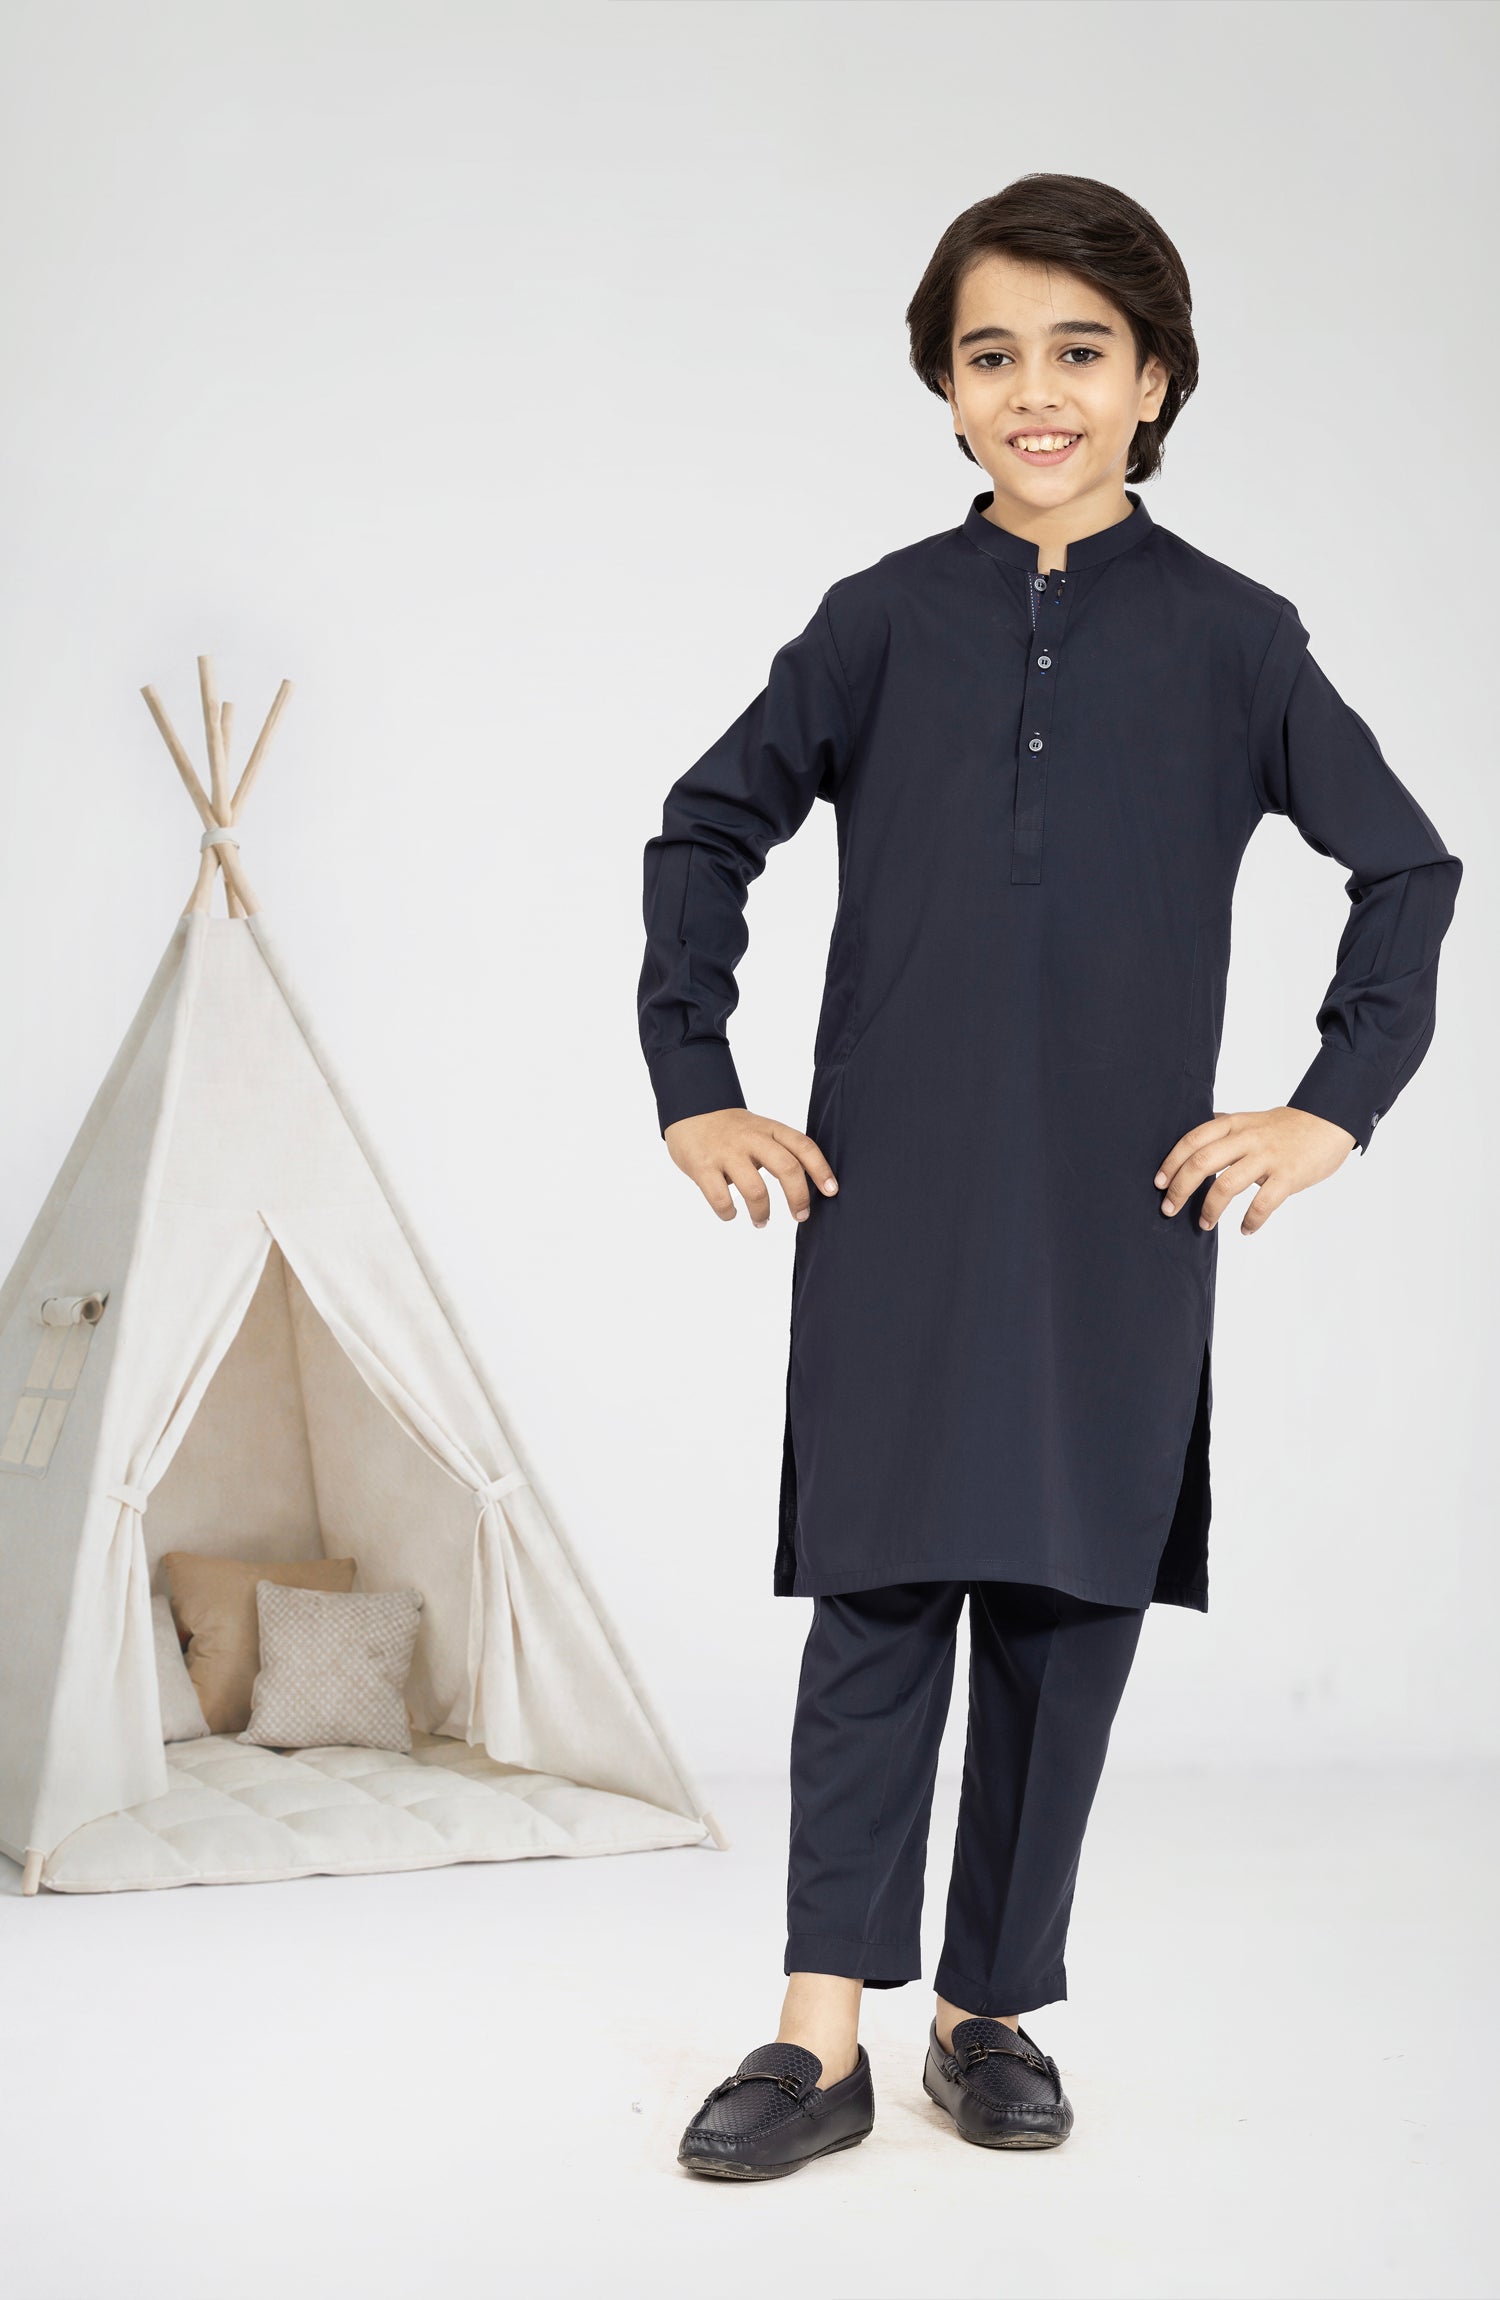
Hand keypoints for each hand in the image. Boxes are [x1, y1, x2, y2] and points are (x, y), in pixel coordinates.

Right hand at [664, 1107, 838, 1227]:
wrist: (688, 1108)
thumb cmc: (729, 1128)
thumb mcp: (758, 1130)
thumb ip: (778, 1150)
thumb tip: (805, 1185)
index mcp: (769, 1129)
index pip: (803, 1146)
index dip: (821, 1170)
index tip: (832, 1191)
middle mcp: (751, 1139)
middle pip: (787, 1168)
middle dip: (799, 1197)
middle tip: (801, 1216)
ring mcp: (726, 1152)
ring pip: (755, 1190)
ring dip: (763, 1213)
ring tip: (761, 1221)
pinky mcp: (702, 1166)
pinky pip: (720, 1198)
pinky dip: (729, 1213)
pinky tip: (730, 1213)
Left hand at [1154, 1106, 1357, 1236]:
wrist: (1330, 1121)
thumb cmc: (1288, 1126)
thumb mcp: (1250, 1119)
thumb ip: (1225, 1128)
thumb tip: (1195, 1136)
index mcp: (1235, 1124)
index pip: (1192, 1140)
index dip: (1171, 1162)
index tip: (1159, 1182)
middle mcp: (1247, 1138)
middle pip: (1201, 1162)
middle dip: (1179, 1188)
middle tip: (1168, 1208)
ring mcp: (1268, 1157)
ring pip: (1226, 1185)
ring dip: (1209, 1209)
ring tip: (1203, 1224)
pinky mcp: (1288, 1175)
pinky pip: (1263, 1202)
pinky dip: (1251, 1220)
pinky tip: (1245, 1229)